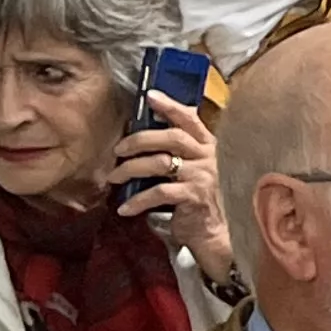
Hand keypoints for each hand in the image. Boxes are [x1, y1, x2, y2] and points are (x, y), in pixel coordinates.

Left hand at [108, 92, 227, 284]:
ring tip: (114, 178)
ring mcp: (203, 177)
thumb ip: (179, 153)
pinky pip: (159, 192)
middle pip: (171, 137)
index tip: (150, 96)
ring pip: (160, 163)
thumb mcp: (193, 171)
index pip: (190, 120)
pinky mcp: (194, 197)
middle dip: (140, 140)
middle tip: (119, 149)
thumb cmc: (199, 200)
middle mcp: (209, 158)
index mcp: (208, 147)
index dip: (170, 106)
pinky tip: (125, 208)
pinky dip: (137, 201)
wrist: (215, 233)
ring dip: (130, 169)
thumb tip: (142, 139)